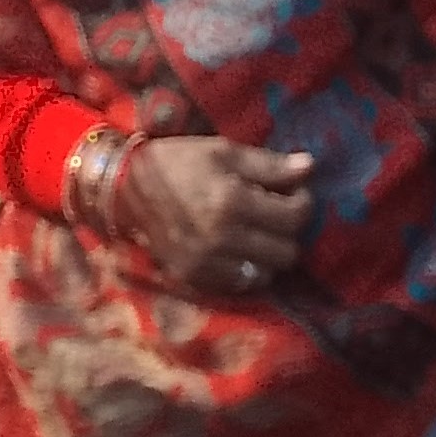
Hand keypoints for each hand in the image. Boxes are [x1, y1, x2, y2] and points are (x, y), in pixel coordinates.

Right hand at [115, 138, 313, 298]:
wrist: (125, 190)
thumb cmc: (179, 162)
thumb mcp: (223, 152)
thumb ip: (269, 164)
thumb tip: (310, 167)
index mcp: (232, 201)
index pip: (295, 217)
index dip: (302, 202)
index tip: (291, 193)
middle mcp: (222, 237)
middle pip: (287, 251)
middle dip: (287, 231)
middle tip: (274, 213)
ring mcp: (207, 262)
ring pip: (268, 273)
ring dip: (269, 254)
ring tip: (257, 232)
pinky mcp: (194, 277)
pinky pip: (241, 284)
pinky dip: (247, 269)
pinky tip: (238, 248)